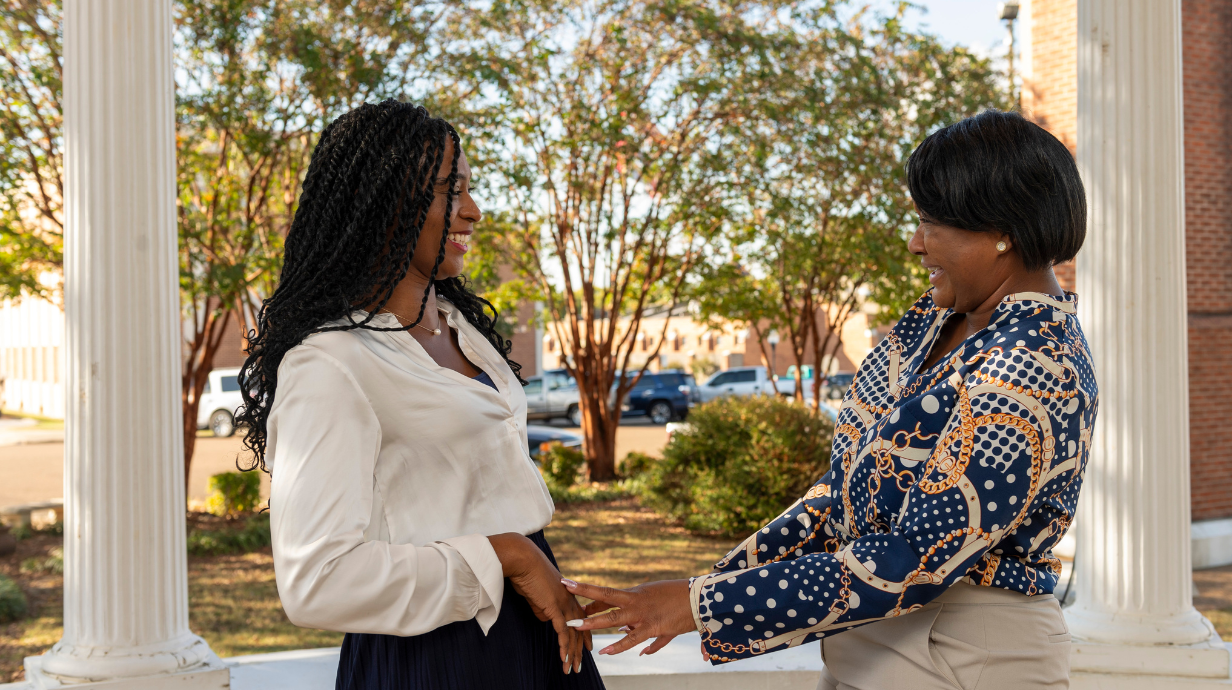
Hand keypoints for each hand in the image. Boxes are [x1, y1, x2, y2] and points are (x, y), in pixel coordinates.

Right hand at [489, 533, 590, 673]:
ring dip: (571, 654)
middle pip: (580, 630)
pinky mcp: (554, 606)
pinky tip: (564, 658)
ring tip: (572, 670)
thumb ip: (544, 607)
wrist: (523, 560)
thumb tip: (546, 617)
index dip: (584, 634)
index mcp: (568, 595)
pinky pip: (561, 631)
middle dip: (579, 651)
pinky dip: (563, 647)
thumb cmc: (527, 574)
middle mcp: (570, 600)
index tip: (587, 648)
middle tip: (579, 667)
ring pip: (573, 634)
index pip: (581, 618)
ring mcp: (564, 603)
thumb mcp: (538, 594)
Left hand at [562, 579, 697, 655]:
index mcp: (636, 593)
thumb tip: (627, 634)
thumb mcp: (655, 601)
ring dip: (595, 624)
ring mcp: (645, 615)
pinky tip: (607, 651)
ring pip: (615, 619)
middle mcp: (637, 602)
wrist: (699, 598)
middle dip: (585, 602)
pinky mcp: (655, 627)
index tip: (571, 592)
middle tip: (566, 599)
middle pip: (606, 600)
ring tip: (578, 628)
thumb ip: (639, 620)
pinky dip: (622, 646)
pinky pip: (635, 639)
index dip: (589, 596)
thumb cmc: (678, 597)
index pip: (607, 595)